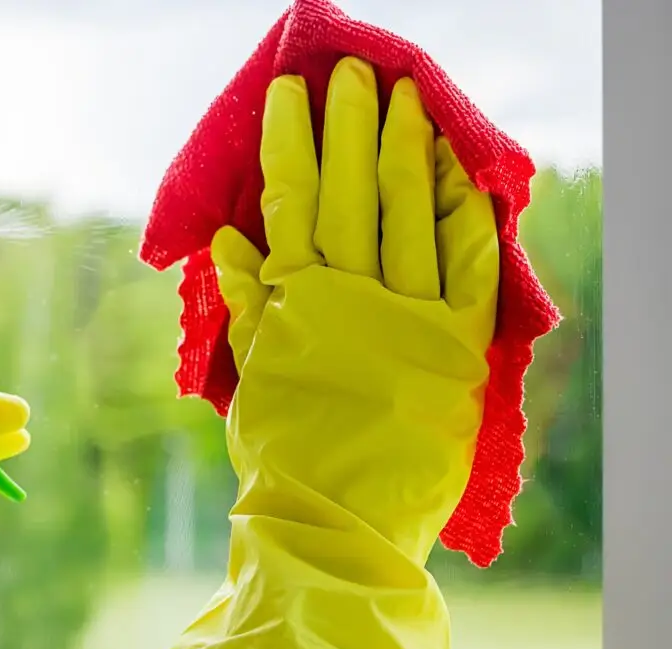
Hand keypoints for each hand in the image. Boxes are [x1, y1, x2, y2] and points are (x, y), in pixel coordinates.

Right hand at [214, 56, 498, 564]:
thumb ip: (246, 305)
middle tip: (350, 74)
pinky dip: (466, 215)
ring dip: (406, 150)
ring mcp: (409, 318)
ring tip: (405, 99)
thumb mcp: (251, 377)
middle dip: (348, 126)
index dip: (291, 143)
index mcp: (295, 302)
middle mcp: (352, 297)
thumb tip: (229, 241)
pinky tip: (461, 171)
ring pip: (408, 214)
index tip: (289, 95)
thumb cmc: (281, 454)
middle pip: (351, 193)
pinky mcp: (457, 346)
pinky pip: (467, 267)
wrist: (335, 526)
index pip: (291, 202)